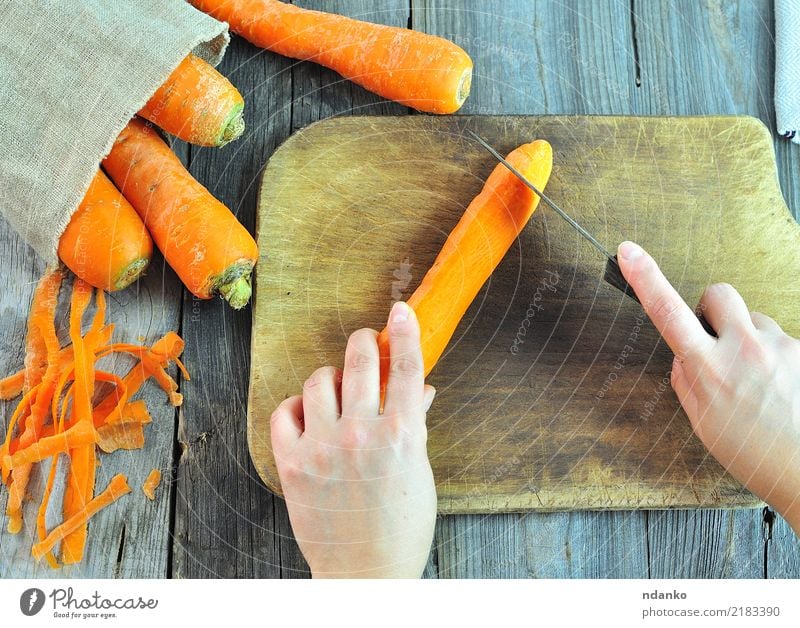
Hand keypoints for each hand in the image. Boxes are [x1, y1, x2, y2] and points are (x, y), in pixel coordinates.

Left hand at [270, 302, 436, 576]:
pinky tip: (308, 413)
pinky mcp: (293, 464)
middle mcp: (361, 435)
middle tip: (364, 344)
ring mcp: (323, 448)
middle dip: (363, 342)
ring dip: (331, 377)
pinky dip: (296, 405)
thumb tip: (421, 388)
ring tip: (338, 391)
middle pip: (359, 360)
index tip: (400, 311)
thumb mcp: (419, 471)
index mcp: (401, 435)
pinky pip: (285, 411)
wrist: (365, 573)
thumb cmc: (401, 526)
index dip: (404, 331)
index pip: (407, 367)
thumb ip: (414, 423)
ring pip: (319, 380)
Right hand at [618, 241, 799, 533]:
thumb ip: (686, 380)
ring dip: (751, 339)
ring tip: (761, 381)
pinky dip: (778, 357)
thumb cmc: (754, 454)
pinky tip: (782, 388)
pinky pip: (782, 339)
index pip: (667, 312)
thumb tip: (682, 353)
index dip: (645, 278)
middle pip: (719, 294)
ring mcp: (779, 347)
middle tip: (717, 336)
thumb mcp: (703, 422)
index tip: (628, 252)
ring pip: (756, 320)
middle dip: (713, 308)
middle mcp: (743, 349)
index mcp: (708, 368)